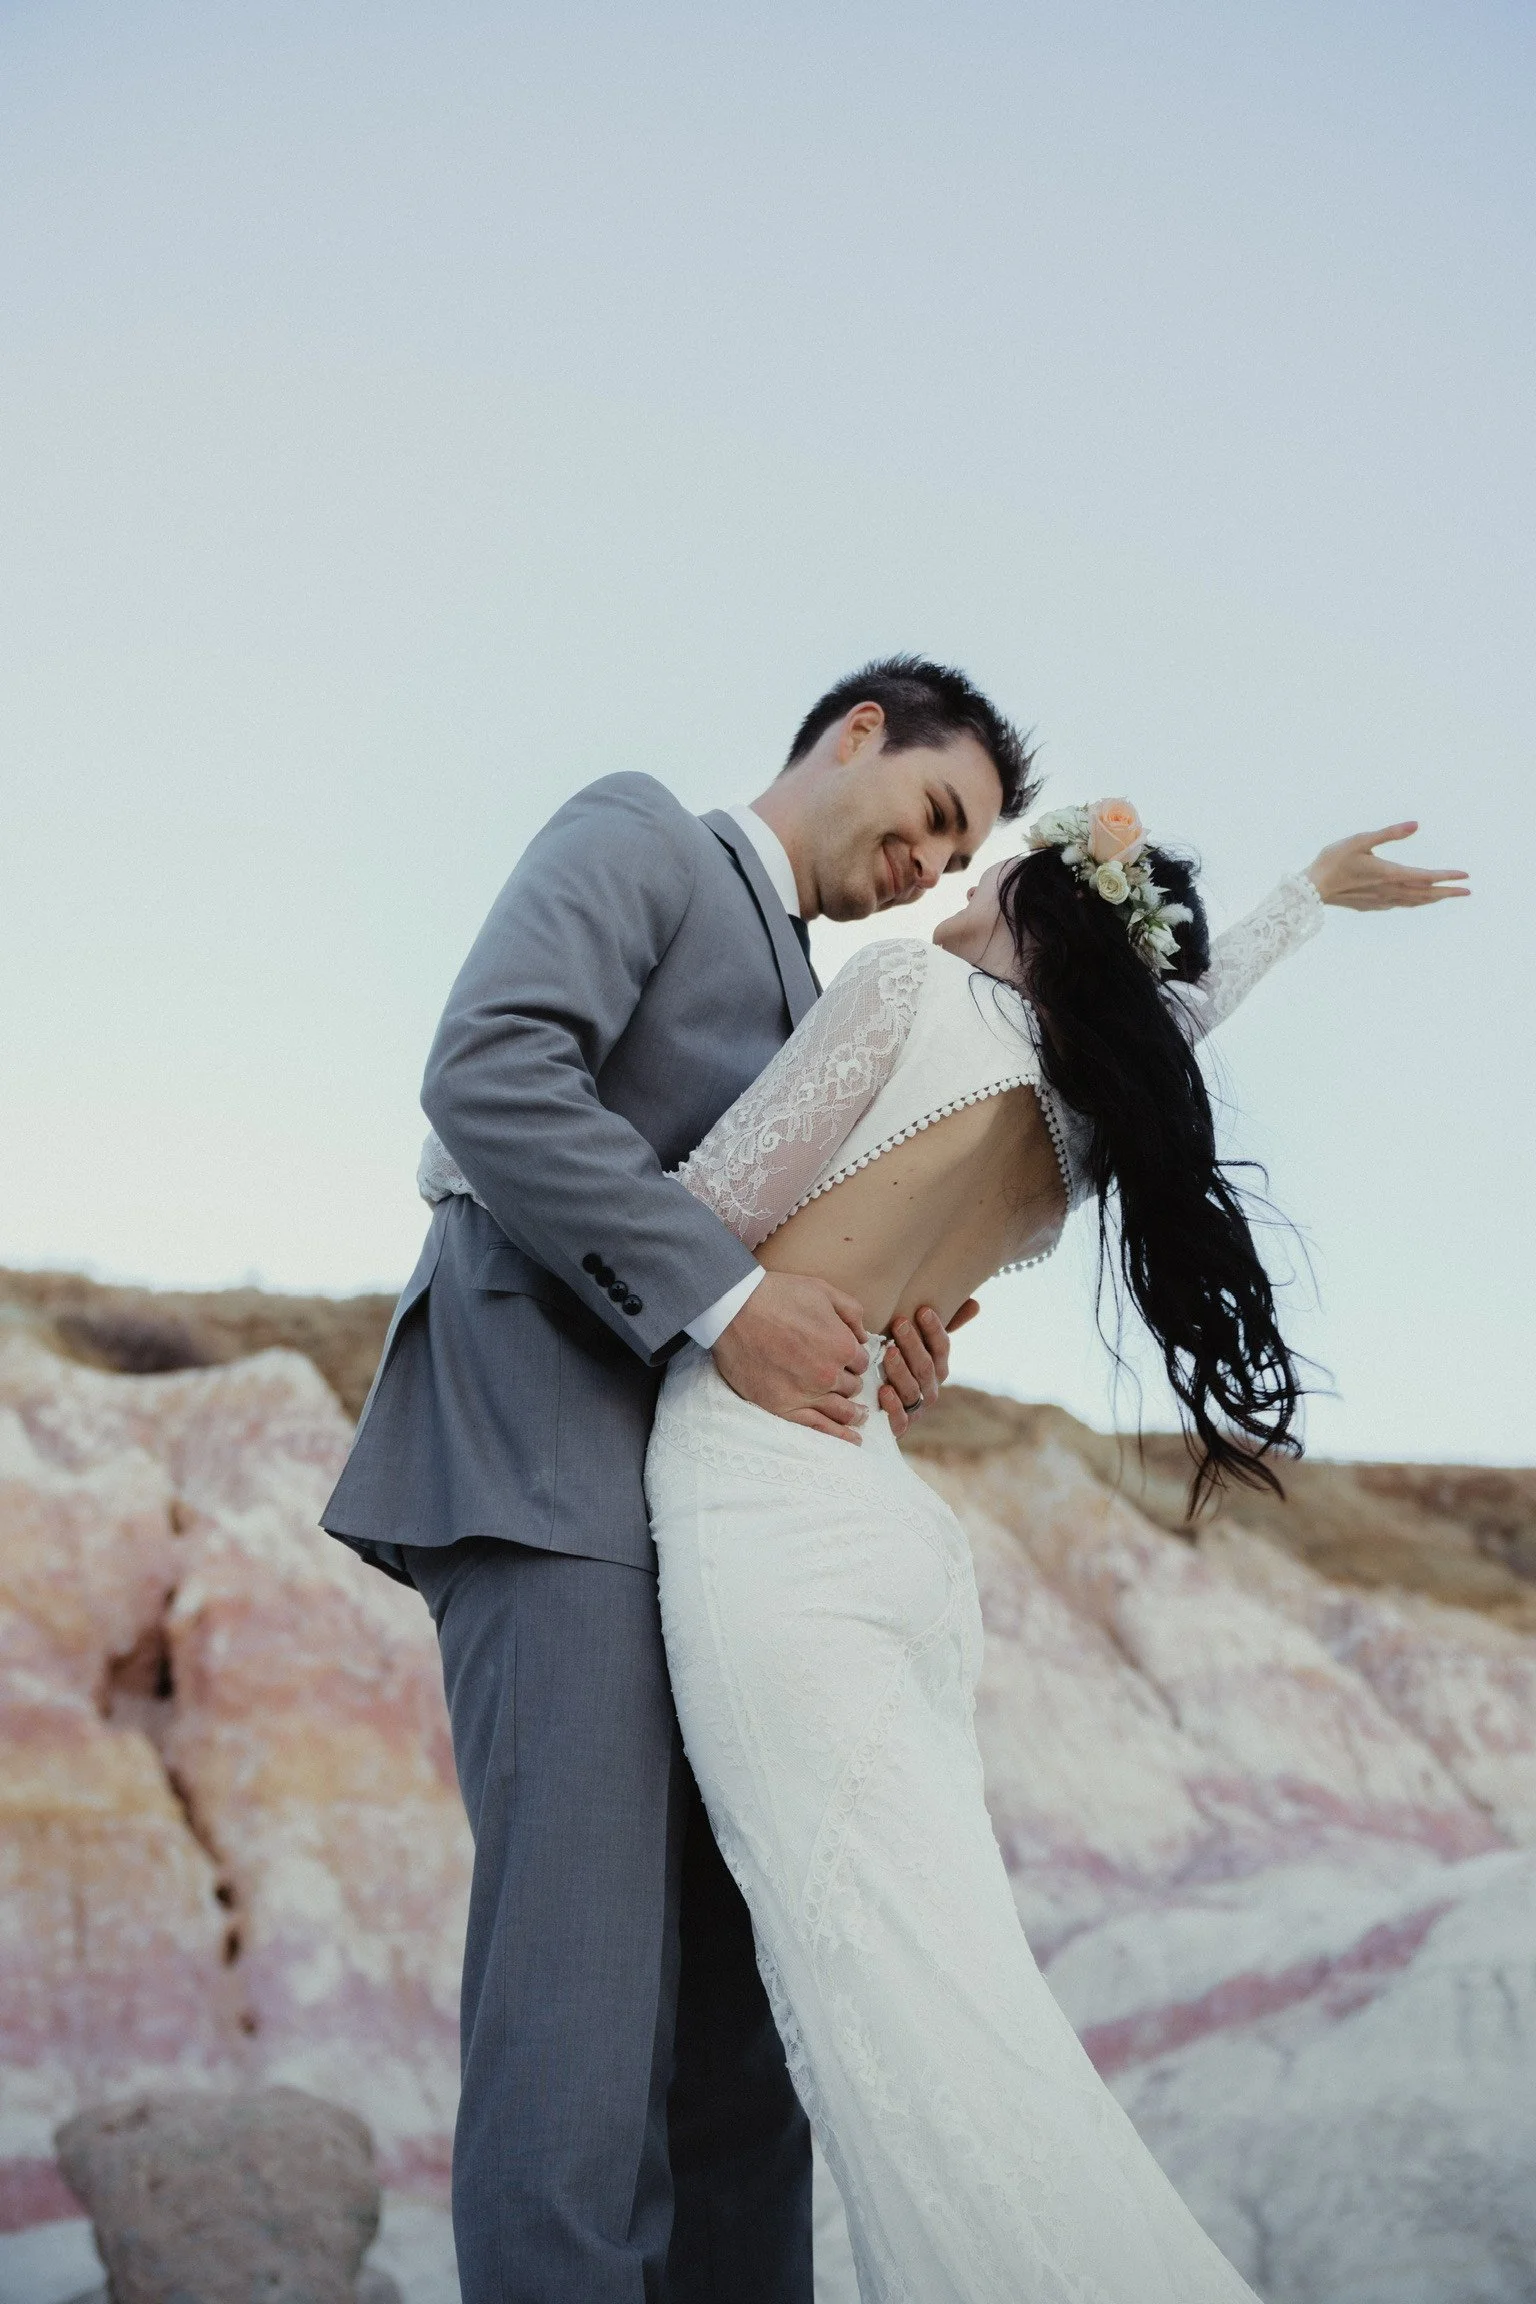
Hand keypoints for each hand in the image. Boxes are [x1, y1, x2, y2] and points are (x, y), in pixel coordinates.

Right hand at [712, 1271, 870, 1442]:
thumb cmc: (777, 1296)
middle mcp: (829, 1374)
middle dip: (849, 1381)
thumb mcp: (823, 1290)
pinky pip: (817, 1427)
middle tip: (843, 1380)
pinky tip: (851, 1439)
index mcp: (842, 1346)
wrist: (734, 1310)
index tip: (843, 1357)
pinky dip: (837, 1435)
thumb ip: (851, 1312)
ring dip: (853, 1413)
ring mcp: (806, 1394)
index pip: (861, 1362)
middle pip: (851, 1386)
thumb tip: (863, 1335)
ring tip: (859, 1417)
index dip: (853, 1358)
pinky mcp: (783, 1407)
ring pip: (841, 1410)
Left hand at [876, 1299, 979, 1437]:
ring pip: (912, 1389)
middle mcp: (930, 1388)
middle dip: (913, 1343)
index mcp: (938, 1368)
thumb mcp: (918, 1347)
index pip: (941, 1348)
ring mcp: (916, 1408)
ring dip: (901, 1370)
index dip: (934, 1329)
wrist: (879, 1411)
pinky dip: (893, 1406)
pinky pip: (900, 1419)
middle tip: (899, 1323)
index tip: (922, 1310)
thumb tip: (975, 1304)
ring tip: (889, 1353)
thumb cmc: (901, 1369)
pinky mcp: (899, 1426)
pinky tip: (883, 1391)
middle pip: (926, 1366)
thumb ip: (939, 1328)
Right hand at [1304, 823, 1469, 910]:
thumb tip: (1416, 824)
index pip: (1426, 877)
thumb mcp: (1360, 840)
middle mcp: (1389, 891)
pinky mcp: (1371, 906)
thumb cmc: (1333, 860)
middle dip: (1448, 893)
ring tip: (1446, 896)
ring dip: (1432, 899)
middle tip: (1467, 892)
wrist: (1310, 889)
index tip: (1466, 876)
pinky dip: (1414, 903)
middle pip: (1425, 894)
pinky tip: (1414, 901)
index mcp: (1390, 874)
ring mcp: (1381, 901)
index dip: (1447, 876)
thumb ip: (1390, 833)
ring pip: (1414, 902)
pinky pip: (1400, 905)